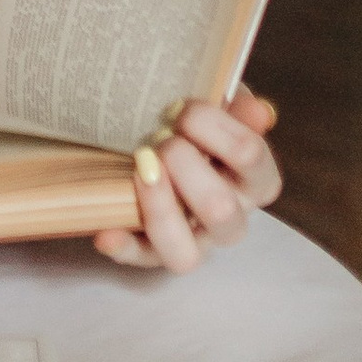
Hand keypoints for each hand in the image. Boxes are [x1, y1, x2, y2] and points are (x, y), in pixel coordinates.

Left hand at [90, 91, 281, 273]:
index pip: (252, 158)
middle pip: (223, 211)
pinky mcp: (154, 251)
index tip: (183, 107)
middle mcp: (229, 216)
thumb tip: (255, 111)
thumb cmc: (194, 123)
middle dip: (188, 169)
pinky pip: (141, 259)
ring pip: (188, 254)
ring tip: (140, 172)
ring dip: (161, 211)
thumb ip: (237, 102)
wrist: (156, 139)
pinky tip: (106, 231)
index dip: (216, 129)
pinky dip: (124, 247)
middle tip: (162, 140)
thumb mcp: (218, 104)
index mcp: (252, 177)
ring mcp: (192, 239)